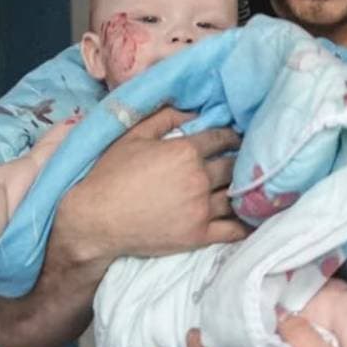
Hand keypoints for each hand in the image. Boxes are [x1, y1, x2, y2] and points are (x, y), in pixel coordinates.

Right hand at [52, 108, 247, 265]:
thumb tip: (192, 111)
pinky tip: (251, 218)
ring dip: (243, 189)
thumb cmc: (109, 176)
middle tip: (244, 160)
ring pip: (236, 195)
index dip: (231, 135)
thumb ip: (164, 118)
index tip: (235, 137)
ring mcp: (201, 209)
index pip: (221, 138)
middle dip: (239, 160)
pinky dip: (245, 224)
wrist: (95, 221)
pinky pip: (233, 230)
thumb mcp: (132, 137)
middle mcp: (198, 179)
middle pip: (233, 165)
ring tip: (248, 185)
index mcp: (185, 152)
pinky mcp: (198, 235)